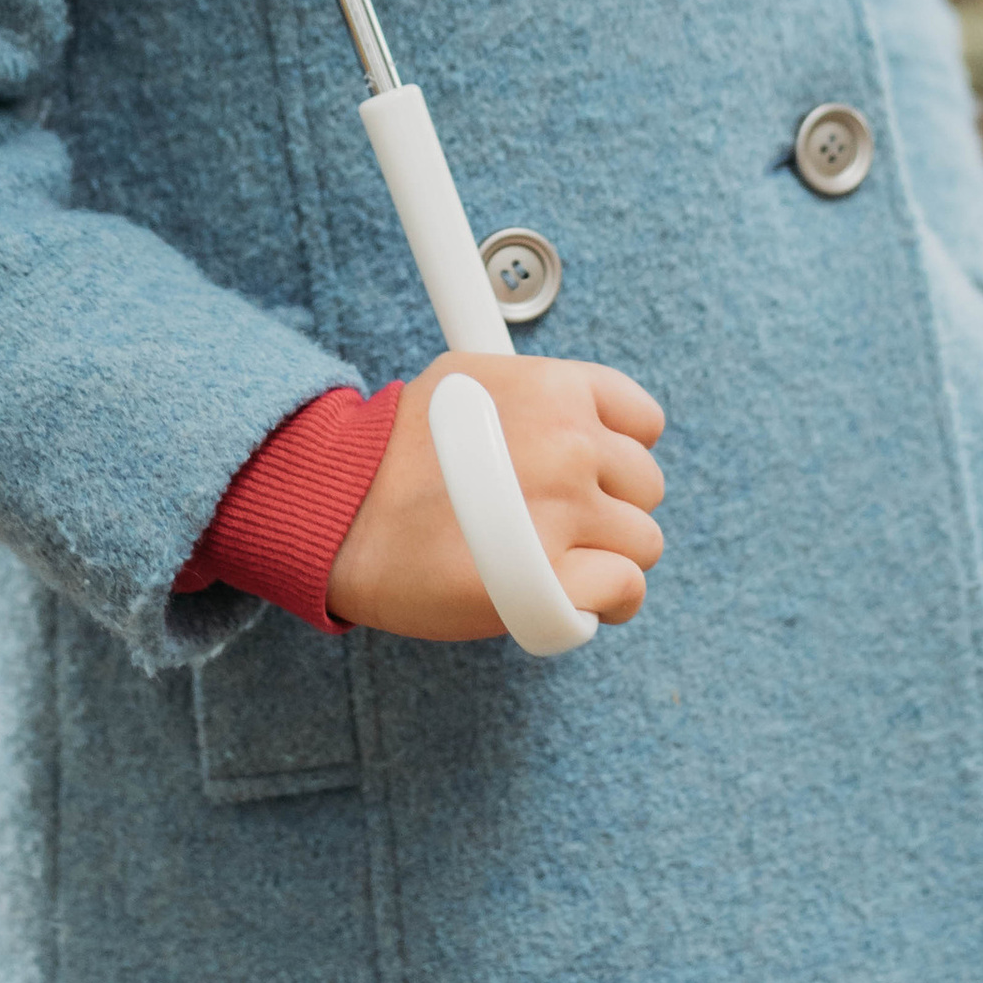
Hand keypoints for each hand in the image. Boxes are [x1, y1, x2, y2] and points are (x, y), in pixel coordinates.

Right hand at [325, 353, 665, 641]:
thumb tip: (582, 420)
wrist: (337, 511)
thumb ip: (537, 394)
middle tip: (553, 524)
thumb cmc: (392, 453)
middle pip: (646, 488)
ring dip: (606, 559)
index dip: (615, 456)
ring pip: (642, 544)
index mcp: (556, 389)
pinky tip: (565, 598)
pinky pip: (624, 590)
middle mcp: (570, 444)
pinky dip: (603, 603)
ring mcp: (563, 511)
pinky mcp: (550, 579)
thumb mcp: (467, 379)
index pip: (644, 423)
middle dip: (607, 509)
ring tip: (552, 562)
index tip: (584, 477)